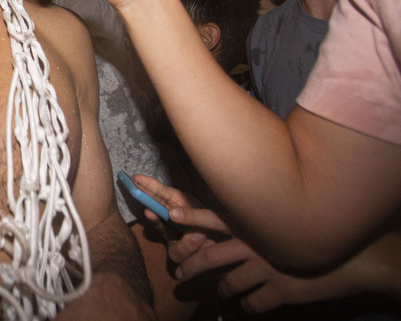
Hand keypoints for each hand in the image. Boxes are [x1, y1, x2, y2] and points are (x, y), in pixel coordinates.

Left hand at [138, 175, 373, 313]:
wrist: (349, 259)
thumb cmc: (307, 238)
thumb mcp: (275, 227)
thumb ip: (249, 229)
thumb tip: (218, 234)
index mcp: (252, 226)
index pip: (215, 218)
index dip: (192, 216)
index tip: (171, 214)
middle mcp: (255, 244)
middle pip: (210, 256)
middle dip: (190, 266)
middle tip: (179, 275)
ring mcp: (267, 268)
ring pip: (228, 284)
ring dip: (222, 290)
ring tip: (221, 292)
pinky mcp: (280, 290)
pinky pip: (252, 303)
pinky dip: (248, 305)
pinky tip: (251, 303)